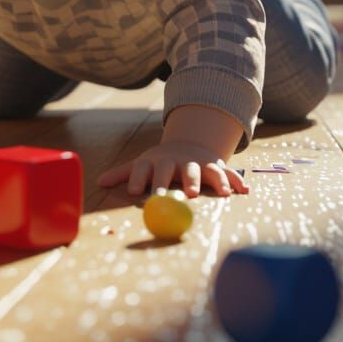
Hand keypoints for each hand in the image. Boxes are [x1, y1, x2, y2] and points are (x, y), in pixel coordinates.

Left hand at [97, 140, 248, 197]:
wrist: (188, 145)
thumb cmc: (160, 163)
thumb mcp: (142, 164)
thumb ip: (124, 174)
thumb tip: (99, 181)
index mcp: (155, 161)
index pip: (144, 168)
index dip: (140, 179)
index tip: (136, 193)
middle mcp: (177, 160)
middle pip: (176, 169)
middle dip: (180, 182)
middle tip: (183, 196)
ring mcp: (198, 162)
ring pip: (204, 171)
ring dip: (213, 181)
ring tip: (222, 194)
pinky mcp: (216, 165)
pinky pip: (228, 173)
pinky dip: (236, 181)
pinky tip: (243, 191)